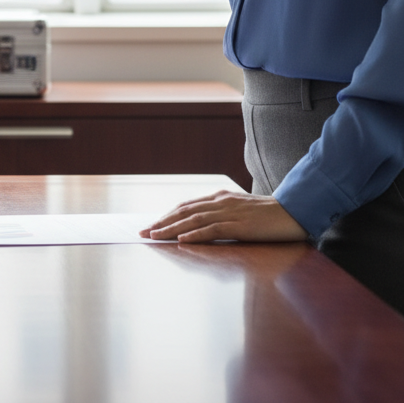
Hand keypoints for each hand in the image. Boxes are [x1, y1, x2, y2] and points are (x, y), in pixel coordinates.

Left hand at [139, 189, 308, 242]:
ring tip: (155, 236)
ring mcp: (229, 212)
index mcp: (219, 198)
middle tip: (144, 232)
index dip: (167, 215)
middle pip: (184, 211)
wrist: (295, 211)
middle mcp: (220, 202)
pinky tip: (182, 240)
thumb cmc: (269, 215)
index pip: (186, 206)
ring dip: (172, 229)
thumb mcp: (241, 209)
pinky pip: (212, 229)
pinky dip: (195, 234)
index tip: (152, 225)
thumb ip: (223, 212)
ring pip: (193, 220)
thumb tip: (205, 222)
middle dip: (162, 222)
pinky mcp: (239, 225)